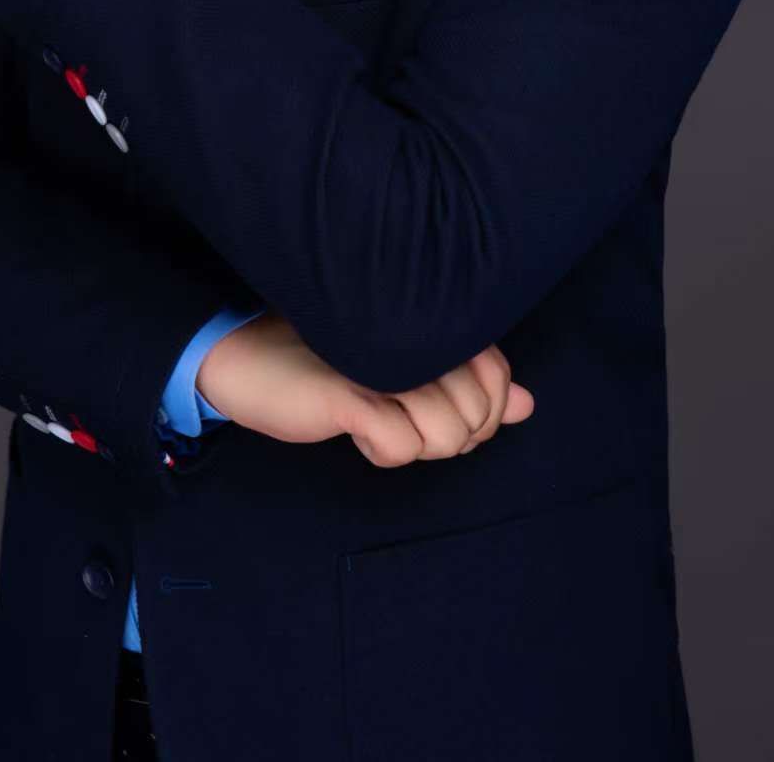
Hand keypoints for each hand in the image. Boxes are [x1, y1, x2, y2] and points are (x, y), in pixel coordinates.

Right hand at [196, 312, 533, 464]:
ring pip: (448, 437)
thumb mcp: (404, 382)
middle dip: (450, 438)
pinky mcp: (351, 392)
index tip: (436, 415)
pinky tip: (357, 431)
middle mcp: (416, 336)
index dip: (483, 415)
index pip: (498, 380)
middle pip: (478, 415)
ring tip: (382, 424)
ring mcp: (384, 363)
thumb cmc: (329, 366)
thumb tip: (527, 404)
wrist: (246, 356)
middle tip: (403, 422)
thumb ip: (468, 391)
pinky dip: (383, 450)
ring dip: (417, 446)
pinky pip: (402, 446)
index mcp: (433, 324)